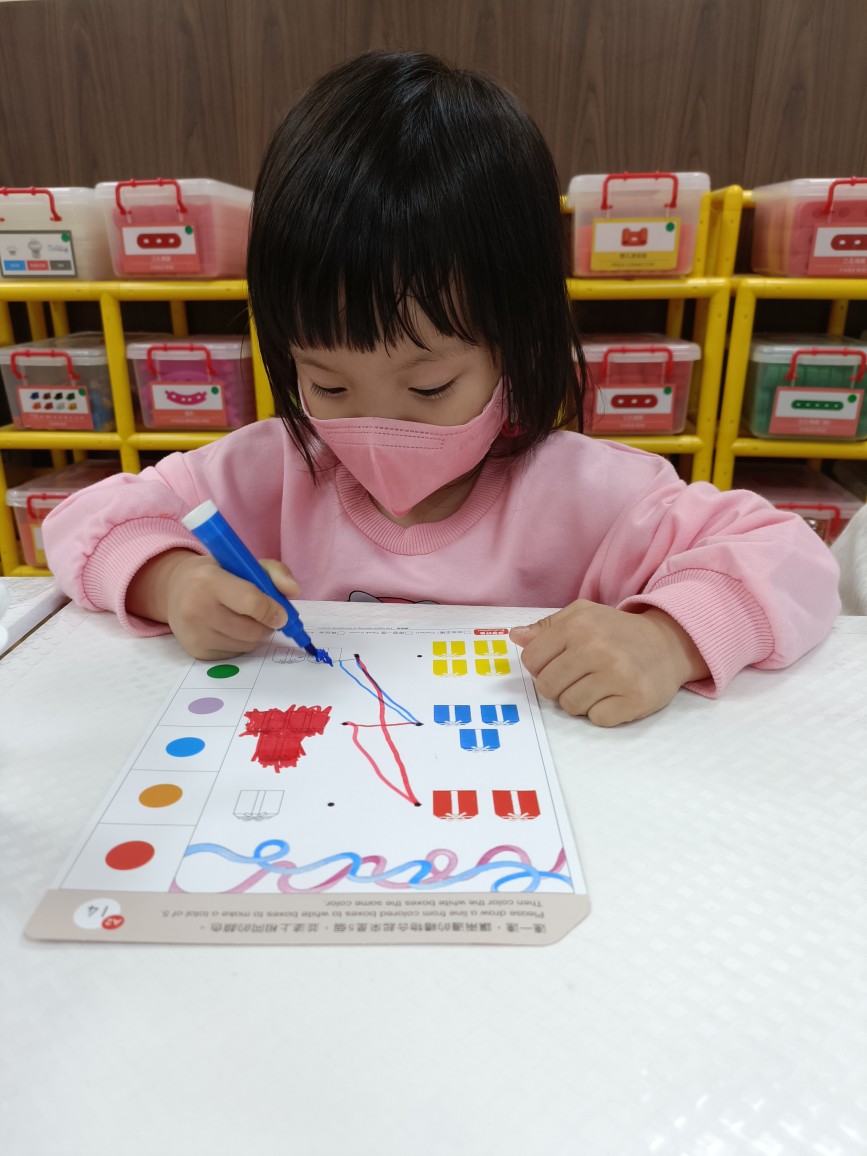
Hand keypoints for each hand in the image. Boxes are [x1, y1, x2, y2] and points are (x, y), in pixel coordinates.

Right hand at [127, 549, 300, 659]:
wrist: (176, 588)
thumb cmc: (219, 574)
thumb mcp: (245, 563)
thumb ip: (275, 572)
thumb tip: (295, 591)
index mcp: (209, 580)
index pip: (252, 603)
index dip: (273, 611)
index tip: (282, 614)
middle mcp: (196, 608)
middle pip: (253, 630)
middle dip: (267, 625)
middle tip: (264, 615)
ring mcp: (194, 633)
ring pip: (247, 645)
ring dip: (255, 634)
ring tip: (244, 618)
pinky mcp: (196, 651)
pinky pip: (235, 654)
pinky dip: (241, 643)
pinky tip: (230, 628)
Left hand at [510, 600, 709, 726]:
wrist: (669, 643)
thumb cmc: (618, 631)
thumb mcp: (583, 615)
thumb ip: (547, 627)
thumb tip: (515, 636)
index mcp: (578, 626)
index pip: (532, 660)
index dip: (541, 666)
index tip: (558, 664)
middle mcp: (596, 648)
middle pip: (548, 687)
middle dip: (558, 687)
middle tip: (579, 677)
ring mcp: (617, 675)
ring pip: (570, 706)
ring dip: (580, 701)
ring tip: (599, 685)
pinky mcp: (634, 699)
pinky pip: (597, 719)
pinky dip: (603, 712)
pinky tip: (615, 695)